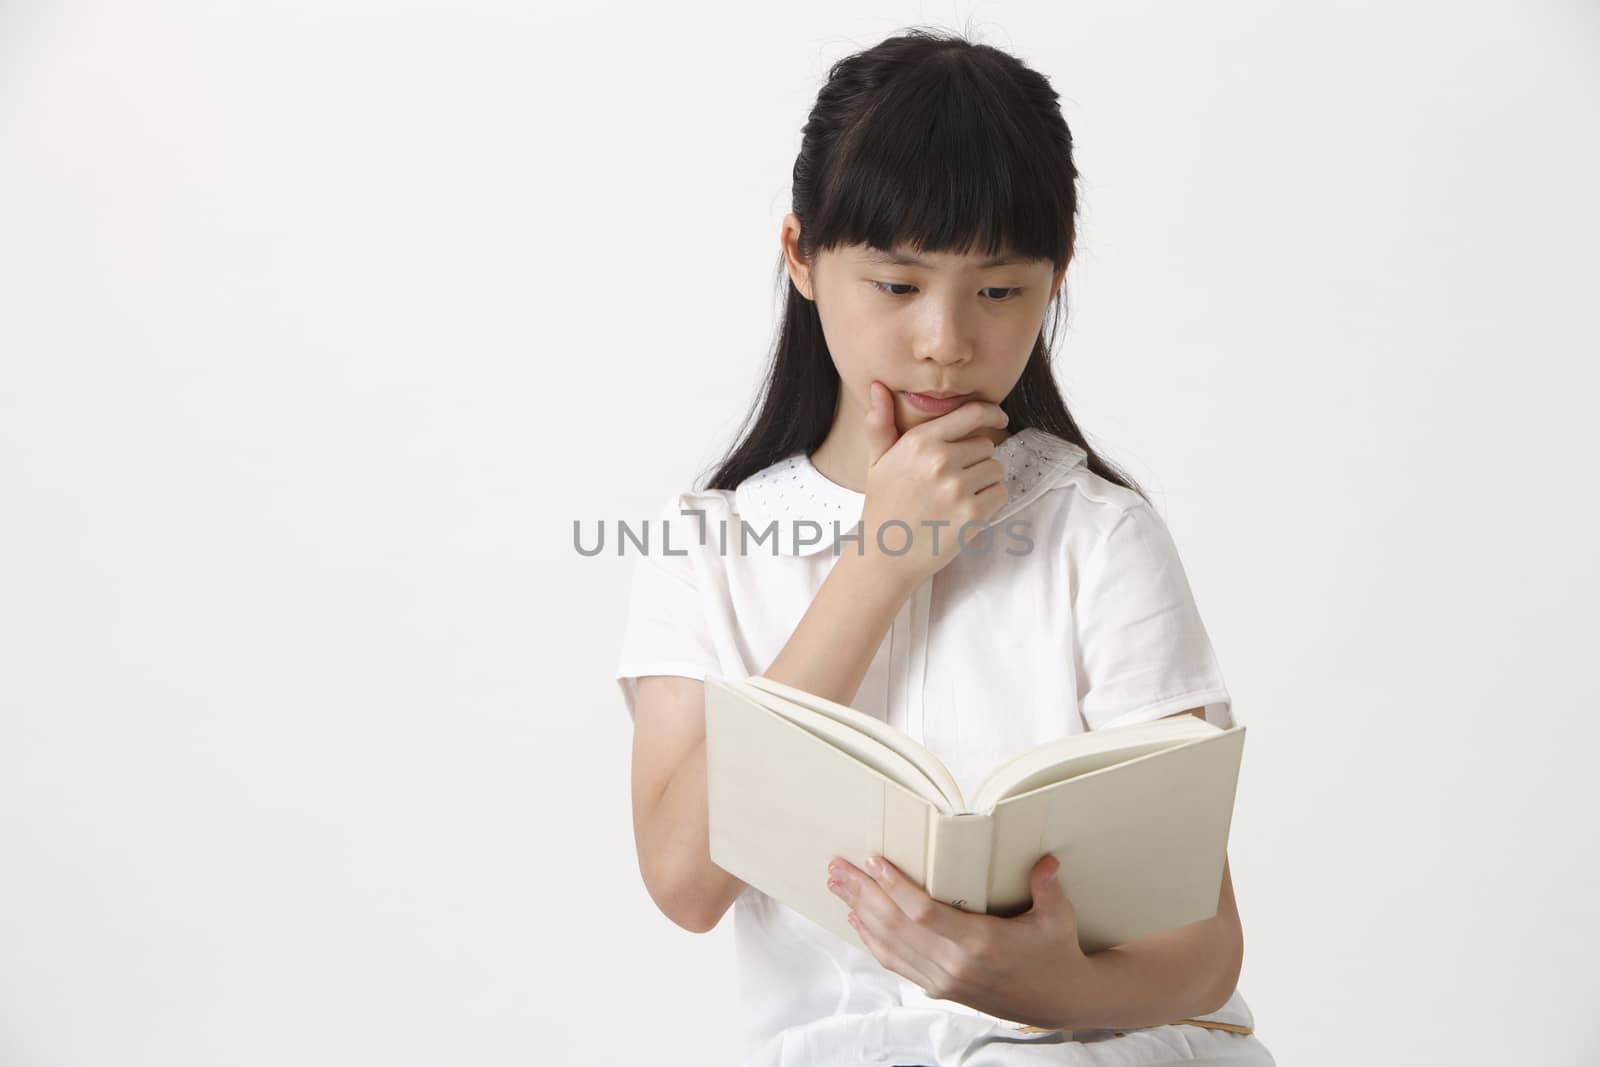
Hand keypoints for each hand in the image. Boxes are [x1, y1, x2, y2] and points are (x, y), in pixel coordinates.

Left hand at [825, 851, 1091, 1030]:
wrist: (1059, 1001)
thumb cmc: (1057, 953)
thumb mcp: (1059, 916)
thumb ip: (1047, 885)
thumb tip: (1045, 860)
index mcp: (980, 943)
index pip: (923, 913)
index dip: (895, 886)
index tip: (874, 860)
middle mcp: (955, 965)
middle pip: (895, 926)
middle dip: (862, 893)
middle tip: (837, 867)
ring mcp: (944, 980)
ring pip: (890, 944)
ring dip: (860, 912)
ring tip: (839, 886)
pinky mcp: (941, 989)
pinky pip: (897, 963)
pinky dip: (872, 941)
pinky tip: (857, 920)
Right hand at [857, 380, 1010, 587]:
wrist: (885, 557)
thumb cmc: (883, 507)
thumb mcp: (877, 462)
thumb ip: (881, 423)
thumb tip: (877, 386)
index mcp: (919, 442)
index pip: (970, 414)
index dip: (991, 413)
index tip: (1000, 417)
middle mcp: (940, 461)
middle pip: (986, 445)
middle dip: (976, 460)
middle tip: (953, 480)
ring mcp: (957, 488)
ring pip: (995, 470)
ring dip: (984, 482)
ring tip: (957, 498)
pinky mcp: (972, 515)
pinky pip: (1000, 494)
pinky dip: (990, 503)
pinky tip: (965, 512)